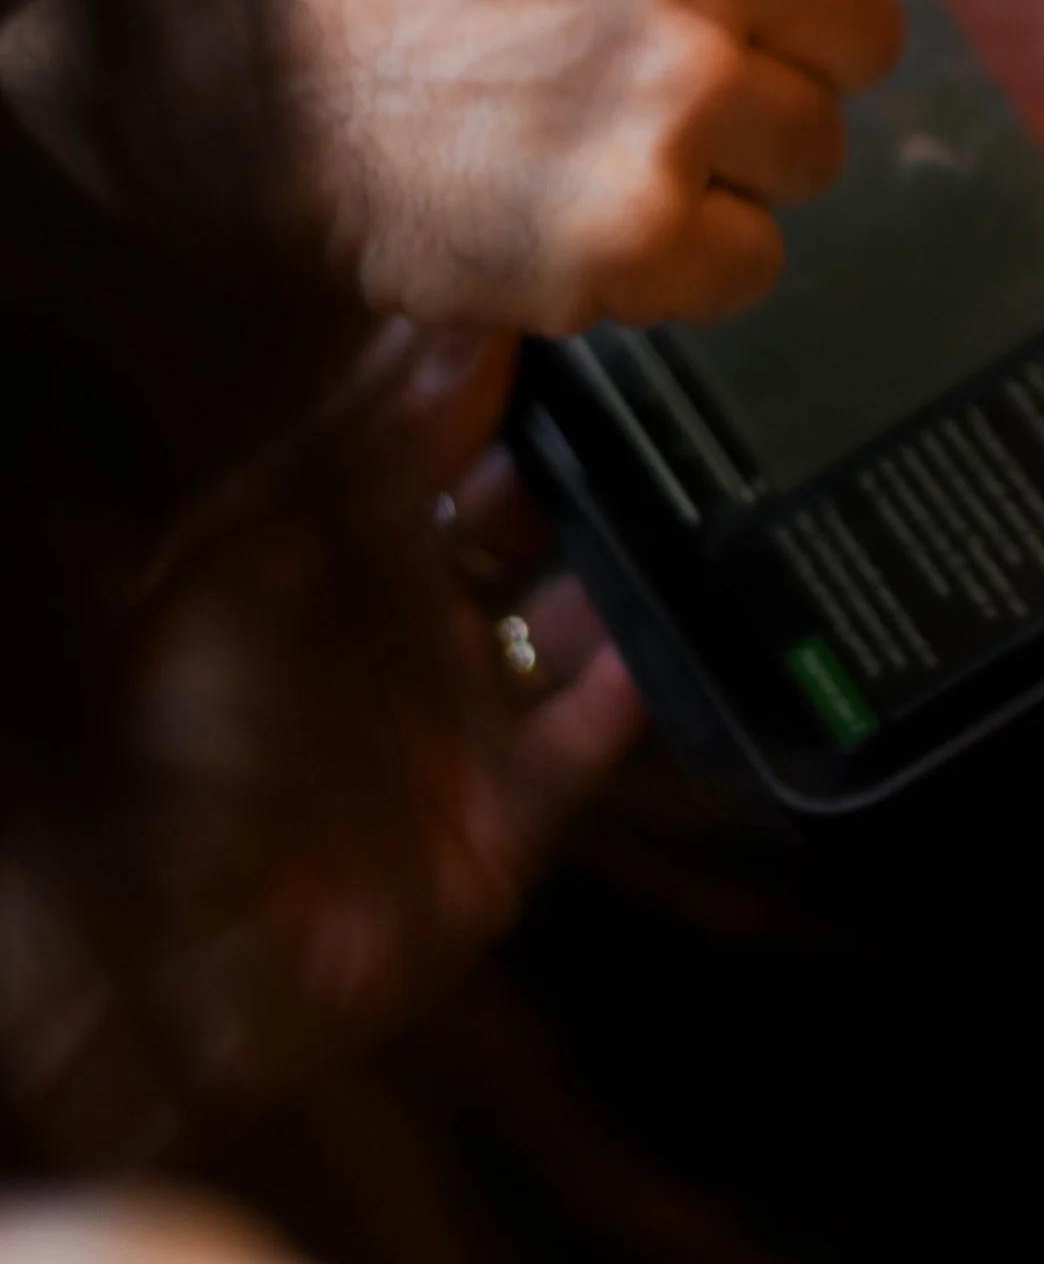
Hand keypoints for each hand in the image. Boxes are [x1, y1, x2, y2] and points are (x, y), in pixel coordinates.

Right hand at [0, 0, 1043, 334]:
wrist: (228, 56)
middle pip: (877, 43)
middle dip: (778, 51)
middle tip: (623, 33)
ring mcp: (679, 79)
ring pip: (813, 155)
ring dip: (719, 150)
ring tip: (569, 101)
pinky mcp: (631, 223)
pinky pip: (748, 258)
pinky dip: (670, 249)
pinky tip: (561, 188)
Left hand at [6, 320, 643, 1160]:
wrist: (150, 962)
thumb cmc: (162, 753)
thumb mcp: (216, 575)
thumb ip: (327, 460)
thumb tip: (420, 334)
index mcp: (339, 550)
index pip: (434, 433)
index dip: (485, 370)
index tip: (542, 302)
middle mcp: (416, 617)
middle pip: (525, 508)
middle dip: (580, 450)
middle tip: (631, 386)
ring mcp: (470, 712)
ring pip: (578, 607)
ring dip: (623, 557)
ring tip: (675, 492)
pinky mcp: (511, 814)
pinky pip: (593, 736)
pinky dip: (627, 690)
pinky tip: (656, 641)